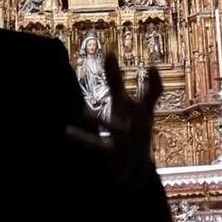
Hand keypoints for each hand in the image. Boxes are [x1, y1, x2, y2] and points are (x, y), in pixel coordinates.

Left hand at [66, 55, 161, 193]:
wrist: (134, 170)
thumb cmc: (128, 126)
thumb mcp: (123, 103)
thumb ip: (115, 79)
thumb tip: (109, 52)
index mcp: (144, 111)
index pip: (154, 94)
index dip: (155, 82)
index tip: (151, 68)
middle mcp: (140, 124)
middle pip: (142, 109)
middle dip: (139, 103)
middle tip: (138, 89)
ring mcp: (128, 139)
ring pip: (116, 128)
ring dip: (101, 121)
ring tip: (83, 113)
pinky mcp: (113, 152)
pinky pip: (96, 145)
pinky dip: (81, 138)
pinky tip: (67, 131)